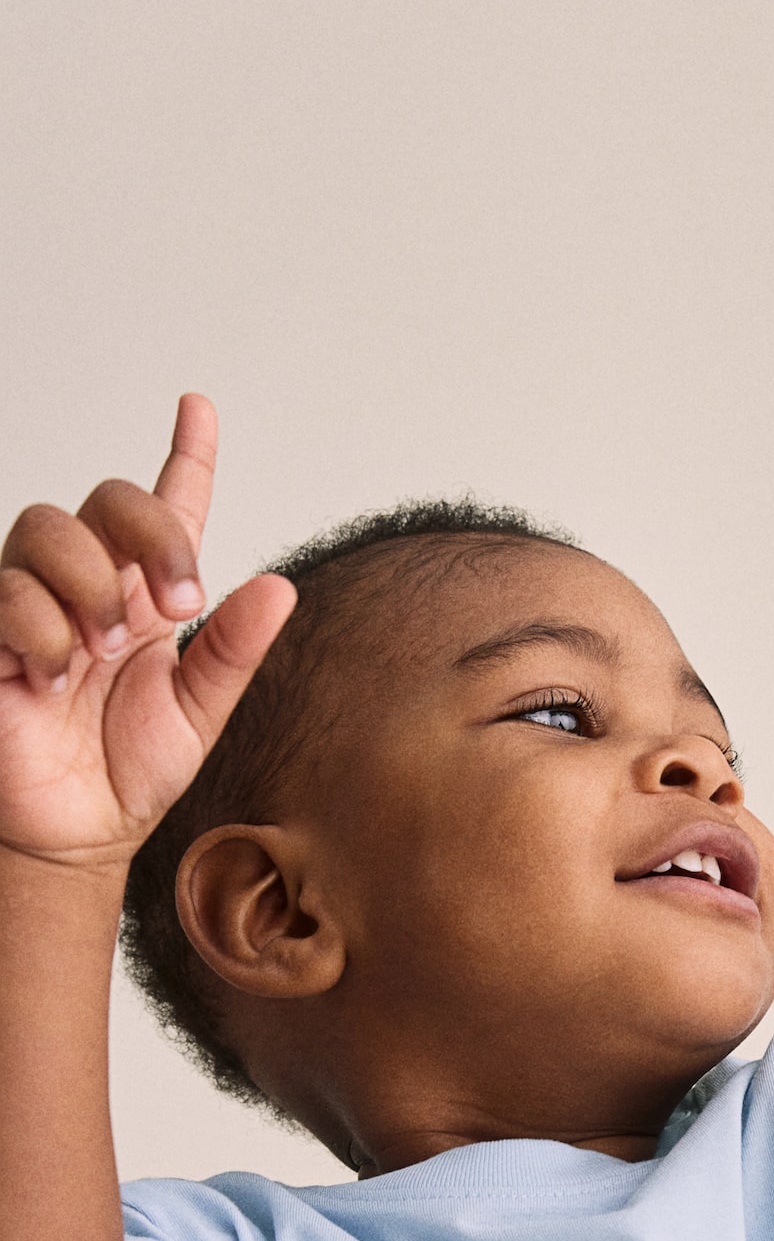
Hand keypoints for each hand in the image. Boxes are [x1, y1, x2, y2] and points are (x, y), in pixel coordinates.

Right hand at [0, 396, 294, 870]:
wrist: (78, 833)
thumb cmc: (131, 769)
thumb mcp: (199, 712)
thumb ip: (232, 649)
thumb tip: (280, 588)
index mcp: (147, 598)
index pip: (166, 507)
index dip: (185, 454)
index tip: (198, 408)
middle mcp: (91, 587)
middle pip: (107, 501)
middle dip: (149, 535)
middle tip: (178, 601)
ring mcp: (35, 605)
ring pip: (46, 530)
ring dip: (88, 587)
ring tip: (102, 652)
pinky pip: (6, 594)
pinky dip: (40, 632)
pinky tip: (52, 679)